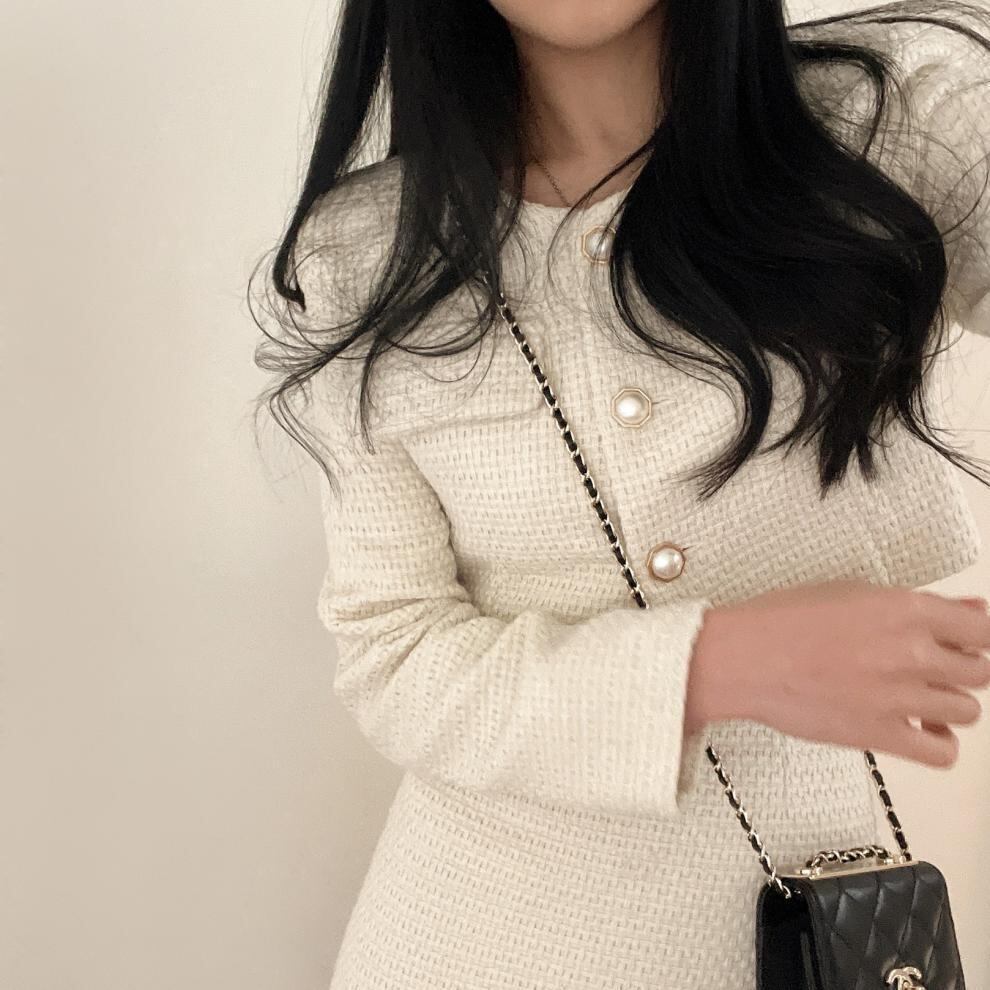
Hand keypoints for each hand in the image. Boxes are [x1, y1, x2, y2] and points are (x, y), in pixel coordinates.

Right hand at [686, 579, 989, 767]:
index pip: (983, 629)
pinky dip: (939, 744)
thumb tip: (966, 609)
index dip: (975, 636)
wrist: (744, 658)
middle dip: (962, 669)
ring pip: (967, 710)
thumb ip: (915, 604)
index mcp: (906, 609)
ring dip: (949, 704)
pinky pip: (943, 752)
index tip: (962, 641)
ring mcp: (900, 696)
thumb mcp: (849, 592)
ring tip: (920, 698)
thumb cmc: (782, 621)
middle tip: (933, 668)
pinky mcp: (882, 734)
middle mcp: (912, 652)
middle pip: (981, 671)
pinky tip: (920, 729)